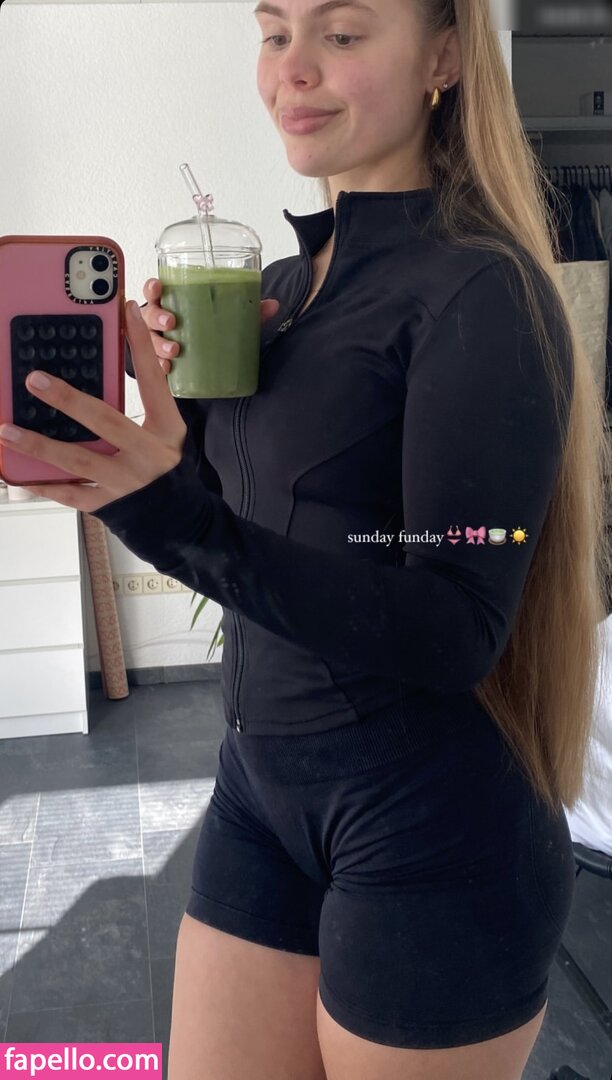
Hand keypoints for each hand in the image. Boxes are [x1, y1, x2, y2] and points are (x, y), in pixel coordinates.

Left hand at [0, 301, 188, 513]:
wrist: (182, 523)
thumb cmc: (166, 470)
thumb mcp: (164, 436)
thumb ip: (138, 410)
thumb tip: (93, 378)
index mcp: (167, 430)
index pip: (154, 381)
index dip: (141, 345)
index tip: (127, 310)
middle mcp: (150, 455)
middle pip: (105, 421)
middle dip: (67, 400)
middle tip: (35, 380)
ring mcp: (128, 483)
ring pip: (79, 460)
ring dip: (39, 444)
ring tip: (7, 429)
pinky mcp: (111, 506)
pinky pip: (71, 493)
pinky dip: (43, 484)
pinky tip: (18, 474)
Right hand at [142, 277, 279, 373]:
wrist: (207, 358)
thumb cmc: (209, 327)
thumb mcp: (228, 316)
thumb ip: (247, 309)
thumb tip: (273, 305)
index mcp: (171, 302)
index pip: (154, 290)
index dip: (152, 287)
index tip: (159, 288)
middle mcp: (159, 321)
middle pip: (148, 314)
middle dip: (157, 317)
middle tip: (172, 322)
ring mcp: (158, 341)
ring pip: (149, 339)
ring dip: (159, 343)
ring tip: (175, 350)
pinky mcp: (162, 362)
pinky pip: (154, 364)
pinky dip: (159, 366)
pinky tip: (168, 369)